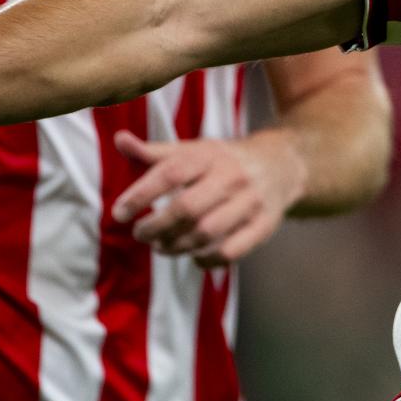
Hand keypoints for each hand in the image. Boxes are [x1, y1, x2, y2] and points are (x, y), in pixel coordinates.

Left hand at [109, 131, 301, 267]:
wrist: (282, 165)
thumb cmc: (224, 161)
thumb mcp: (193, 150)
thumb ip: (155, 152)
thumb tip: (119, 140)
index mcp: (210, 155)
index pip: (170, 173)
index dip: (141, 194)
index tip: (119, 213)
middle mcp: (231, 176)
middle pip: (187, 208)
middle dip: (156, 226)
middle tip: (140, 234)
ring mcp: (250, 202)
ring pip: (206, 233)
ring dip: (176, 246)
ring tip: (160, 246)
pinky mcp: (263, 226)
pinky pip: (230, 252)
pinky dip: (205, 260)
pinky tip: (192, 256)